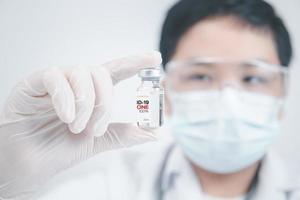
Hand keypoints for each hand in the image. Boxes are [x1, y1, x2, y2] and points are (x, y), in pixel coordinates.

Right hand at [0, 51, 161, 198]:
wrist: (28, 164)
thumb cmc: (59, 149)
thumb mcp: (98, 141)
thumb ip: (124, 134)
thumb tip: (155, 132)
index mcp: (92, 94)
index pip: (116, 71)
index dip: (135, 62)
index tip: (155, 58)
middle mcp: (76, 83)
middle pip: (101, 73)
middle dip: (105, 102)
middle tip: (96, 129)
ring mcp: (56, 81)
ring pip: (82, 73)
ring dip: (86, 104)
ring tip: (76, 127)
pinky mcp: (34, 82)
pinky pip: (55, 76)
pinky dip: (65, 98)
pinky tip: (65, 117)